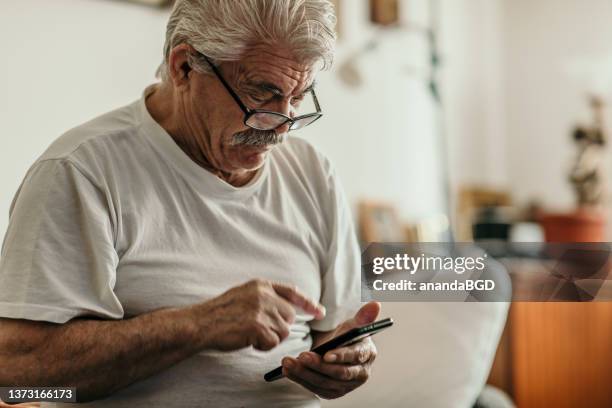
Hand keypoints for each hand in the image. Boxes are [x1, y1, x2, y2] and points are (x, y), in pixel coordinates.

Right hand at [197, 279, 324, 351]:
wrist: (201, 323)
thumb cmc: (220, 313)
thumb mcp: (243, 294)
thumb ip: (265, 298)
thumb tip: (286, 310)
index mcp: (261, 285)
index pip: (292, 292)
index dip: (308, 303)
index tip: (320, 312)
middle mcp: (264, 295)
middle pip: (289, 316)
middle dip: (279, 327)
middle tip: (259, 330)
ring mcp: (261, 310)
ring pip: (283, 331)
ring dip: (269, 338)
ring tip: (249, 333)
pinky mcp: (258, 326)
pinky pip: (272, 342)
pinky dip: (262, 346)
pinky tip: (247, 340)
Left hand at [282, 301, 380, 398]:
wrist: (336, 349)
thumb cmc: (346, 337)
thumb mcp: (353, 325)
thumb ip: (363, 316)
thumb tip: (376, 304)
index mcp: (367, 355)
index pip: (355, 357)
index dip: (341, 356)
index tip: (326, 354)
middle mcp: (359, 374)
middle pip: (338, 373)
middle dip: (319, 365)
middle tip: (302, 356)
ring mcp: (345, 386)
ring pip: (324, 382)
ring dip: (305, 373)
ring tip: (289, 362)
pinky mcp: (332, 392)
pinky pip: (314, 388)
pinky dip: (300, 379)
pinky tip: (288, 370)